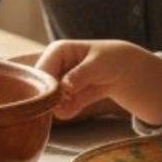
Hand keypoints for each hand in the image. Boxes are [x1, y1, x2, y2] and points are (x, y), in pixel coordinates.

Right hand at [35, 39, 161, 125]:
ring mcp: (56, 82)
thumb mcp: (98, 64)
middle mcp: (52, 66)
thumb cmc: (109, 59)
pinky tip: (79, 104)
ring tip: (78, 99)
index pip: (42, 71)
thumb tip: (65, 87)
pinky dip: (68, 111)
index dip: (49, 86)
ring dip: (62, 106)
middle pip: (41, 87)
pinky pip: (59, 109)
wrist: (120, 70)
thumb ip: (81, 75)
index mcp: (56, 51)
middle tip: (72, 99)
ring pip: (48, 101)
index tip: (65, 95)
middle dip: (55, 98)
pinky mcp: (62, 96)